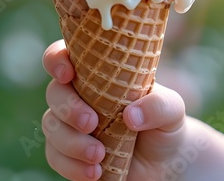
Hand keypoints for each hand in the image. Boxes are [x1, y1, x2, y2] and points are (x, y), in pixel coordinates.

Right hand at [42, 40, 186, 180]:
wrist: (165, 163)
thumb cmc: (164, 124)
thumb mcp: (172, 109)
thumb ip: (158, 105)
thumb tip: (130, 115)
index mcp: (94, 73)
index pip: (62, 55)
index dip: (56, 60)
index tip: (68, 74)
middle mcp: (77, 95)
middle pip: (54, 92)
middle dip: (68, 108)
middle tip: (91, 123)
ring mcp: (69, 125)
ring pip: (51, 126)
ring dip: (71, 142)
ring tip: (99, 155)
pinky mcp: (68, 153)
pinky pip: (55, 157)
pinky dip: (71, 166)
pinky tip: (94, 173)